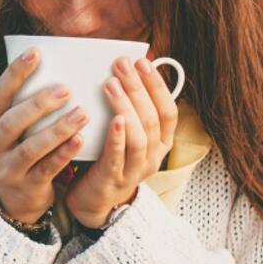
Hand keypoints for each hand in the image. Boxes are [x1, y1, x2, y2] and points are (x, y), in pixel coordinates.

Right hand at [0, 48, 89, 223]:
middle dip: (38, 103)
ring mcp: (7, 168)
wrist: (15, 198)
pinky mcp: (26, 186)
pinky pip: (46, 168)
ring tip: (81, 113)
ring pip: (31, 147)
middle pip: (12, 121)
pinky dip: (63, 153)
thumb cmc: (21, 147)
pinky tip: (80, 140)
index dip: (15, 73)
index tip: (36, 52)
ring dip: (57, 129)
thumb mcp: (14, 126)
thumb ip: (26, 102)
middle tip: (66, 89)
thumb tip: (57, 64)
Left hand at [64, 56, 178, 227]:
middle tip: (121, 64)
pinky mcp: (113, 180)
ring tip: (111, 83)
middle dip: (138, 88)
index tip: (143, 62)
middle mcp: (153, 157)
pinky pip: (118, 156)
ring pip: (139, 136)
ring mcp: (135, 171)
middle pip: (152, 119)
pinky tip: (114, 119)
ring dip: (126, 106)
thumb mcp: (127, 134)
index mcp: (161, 143)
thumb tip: (125, 70)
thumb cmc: (109, 158)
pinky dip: (118, 137)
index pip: (168, 111)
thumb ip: (131, 109)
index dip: (157, 86)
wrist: (93, 201)